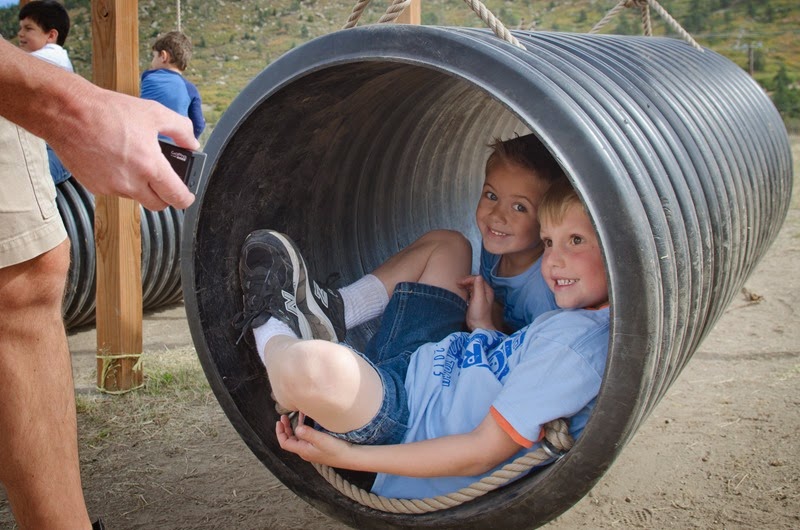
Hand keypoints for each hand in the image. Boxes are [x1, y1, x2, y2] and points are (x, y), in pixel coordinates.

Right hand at [51, 90, 197, 210]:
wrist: (68, 113)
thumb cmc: (108, 111)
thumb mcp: (154, 113)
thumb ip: (180, 129)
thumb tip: (192, 143)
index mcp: (150, 167)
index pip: (176, 198)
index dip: (186, 198)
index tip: (187, 196)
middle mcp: (131, 183)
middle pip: (158, 205)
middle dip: (165, 195)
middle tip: (165, 181)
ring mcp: (111, 187)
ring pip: (136, 197)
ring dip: (141, 187)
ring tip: (135, 161)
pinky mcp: (94, 187)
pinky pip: (115, 191)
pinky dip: (121, 181)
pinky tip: (116, 161)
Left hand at [276, 413, 354, 467]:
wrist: (350, 457)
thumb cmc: (336, 450)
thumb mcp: (322, 440)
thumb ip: (308, 434)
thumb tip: (297, 428)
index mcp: (303, 450)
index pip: (285, 443)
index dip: (280, 432)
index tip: (279, 421)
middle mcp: (305, 451)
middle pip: (290, 440)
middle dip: (285, 428)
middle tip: (284, 416)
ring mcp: (312, 450)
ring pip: (298, 437)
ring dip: (295, 427)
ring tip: (295, 415)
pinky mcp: (318, 447)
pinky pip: (306, 437)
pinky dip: (304, 428)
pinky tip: (308, 421)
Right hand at [458, 275, 495, 330]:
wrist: (478, 326)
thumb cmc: (479, 313)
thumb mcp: (479, 298)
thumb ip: (478, 286)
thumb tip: (477, 276)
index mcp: (487, 290)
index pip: (477, 279)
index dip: (469, 279)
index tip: (460, 283)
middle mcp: (484, 292)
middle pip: (475, 282)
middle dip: (466, 281)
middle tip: (458, 284)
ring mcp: (479, 297)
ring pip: (472, 286)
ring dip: (465, 285)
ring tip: (458, 286)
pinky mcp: (474, 301)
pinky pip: (470, 292)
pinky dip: (465, 290)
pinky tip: (461, 292)